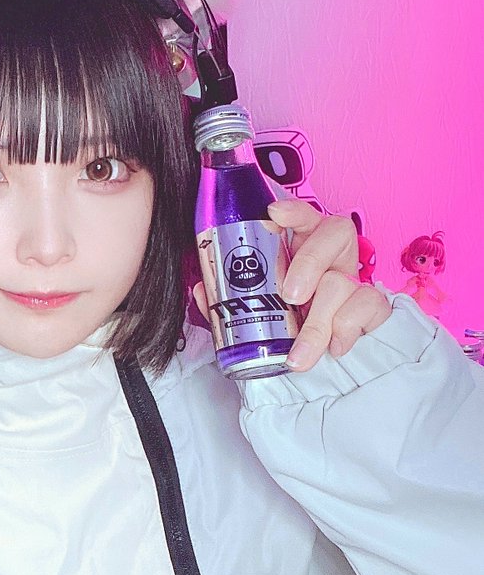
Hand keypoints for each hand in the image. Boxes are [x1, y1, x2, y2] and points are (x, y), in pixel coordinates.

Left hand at [194, 198, 391, 371]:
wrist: (319, 364)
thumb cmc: (287, 325)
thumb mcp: (254, 309)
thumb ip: (227, 298)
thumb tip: (202, 289)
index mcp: (302, 247)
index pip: (304, 215)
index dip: (293, 210)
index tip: (273, 213)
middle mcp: (331, 257)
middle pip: (334, 235)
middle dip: (309, 263)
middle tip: (289, 295)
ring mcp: (353, 279)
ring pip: (342, 282)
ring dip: (317, 322)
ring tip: (299, 353)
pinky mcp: (372, 306)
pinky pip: (368, 306)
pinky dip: (347, 329)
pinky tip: (334, 346)